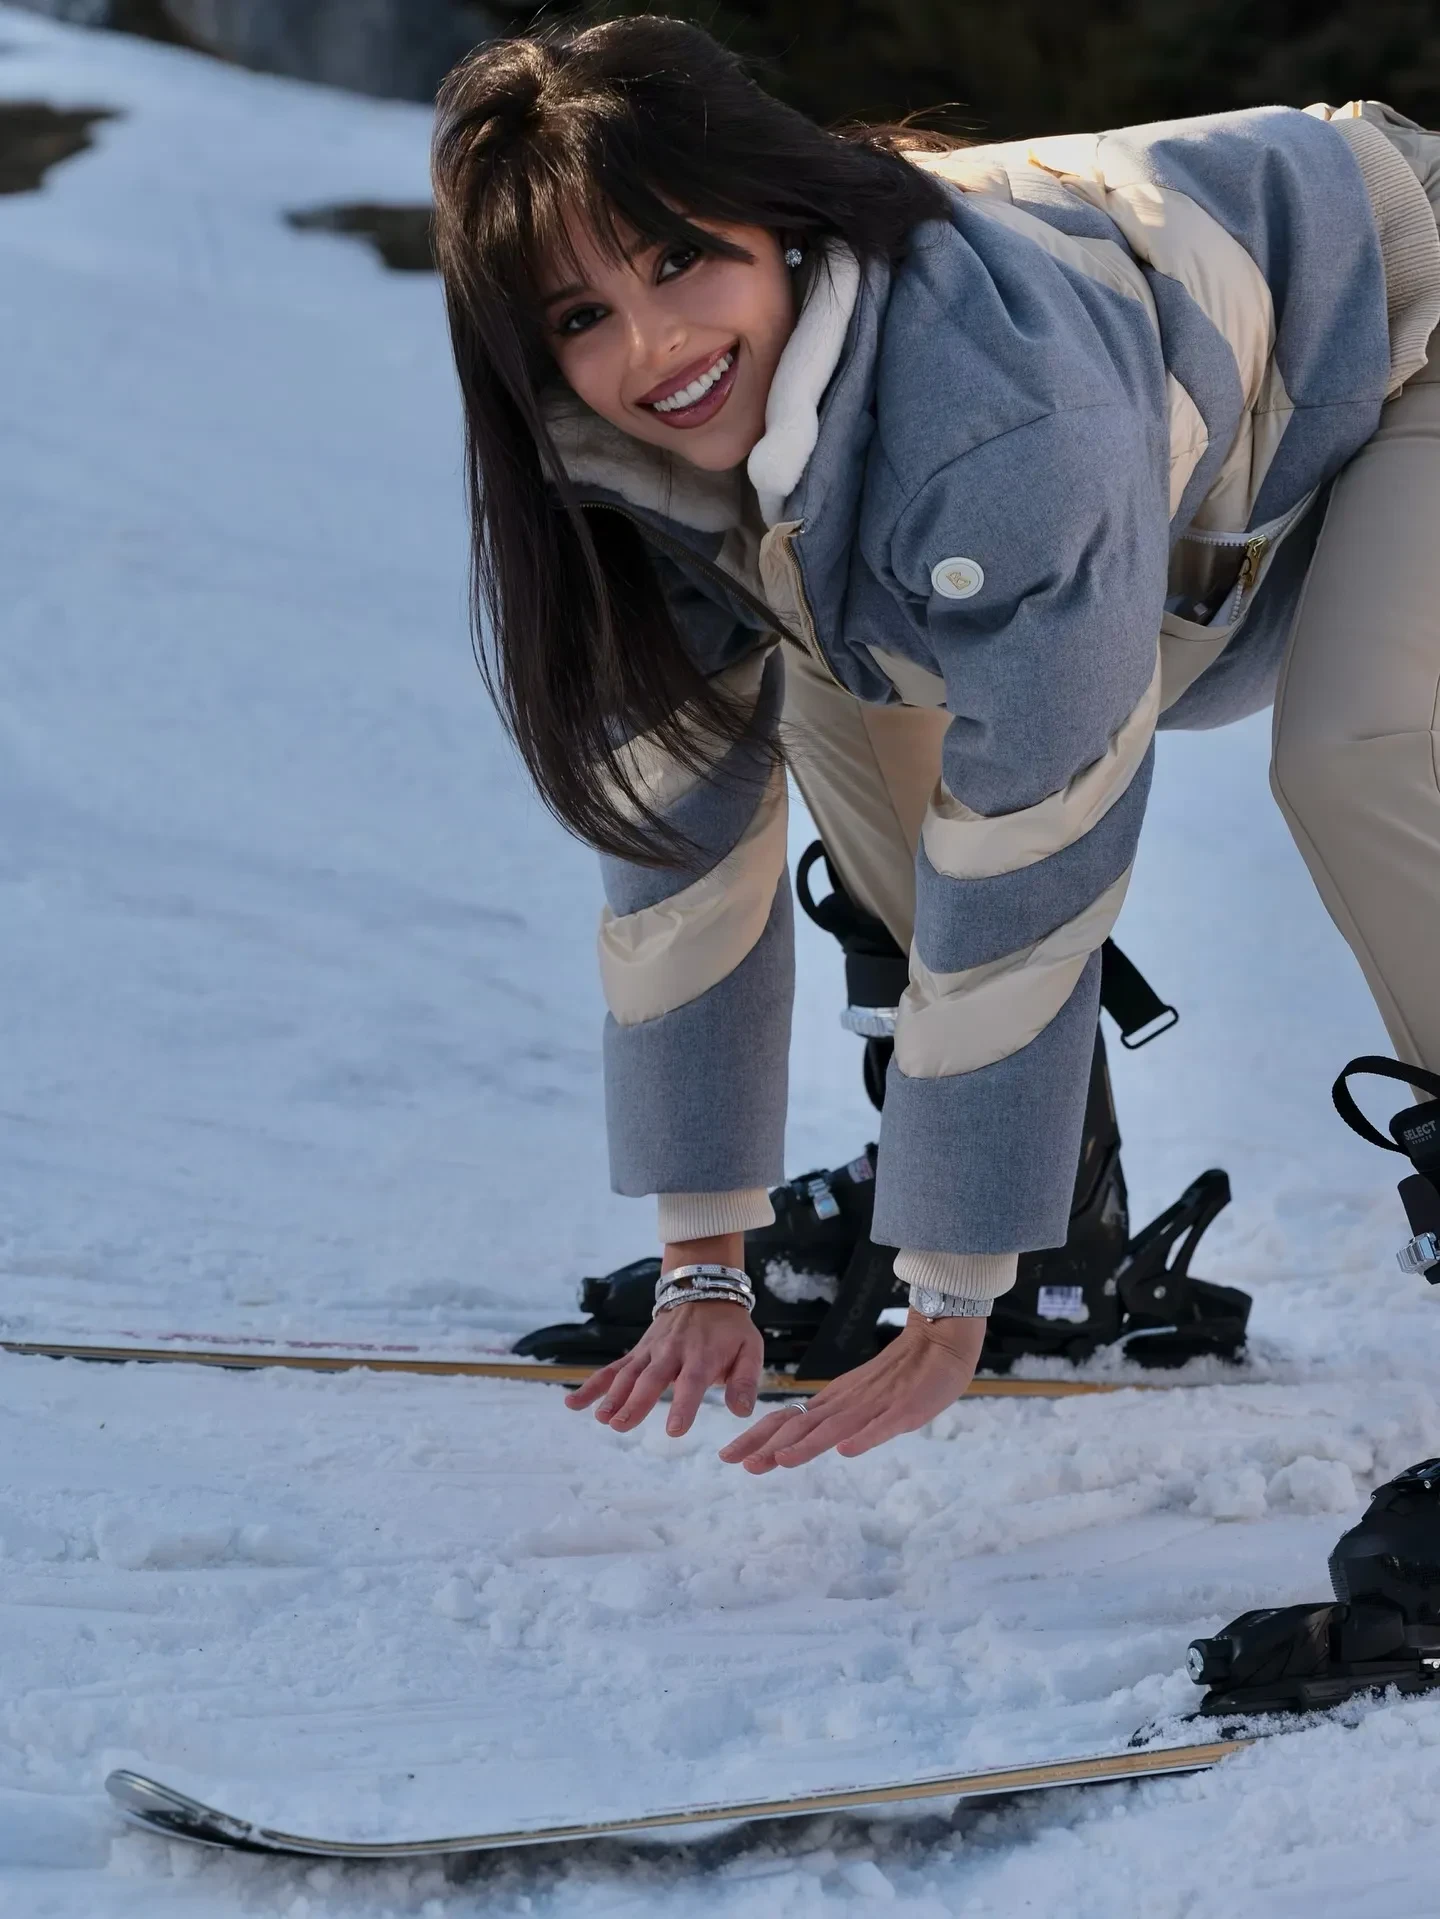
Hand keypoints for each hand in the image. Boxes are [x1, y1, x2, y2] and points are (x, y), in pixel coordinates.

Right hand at [564, 1232, 762, 1437]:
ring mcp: (650, 1351)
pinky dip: (592, 1385)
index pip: (692, 1382)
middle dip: (636, 1402)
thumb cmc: (730, 1329)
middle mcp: (672, 1353)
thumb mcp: (750, 1349)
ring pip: (628, 1373)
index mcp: (702, 1356)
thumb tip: (742, 1412)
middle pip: (651, 1378)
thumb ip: (746, 1381)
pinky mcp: (637, 1352)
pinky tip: (573, 1403)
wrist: (703, 1291)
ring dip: (612, 1396)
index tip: (674, 1430)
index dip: (684, 1405)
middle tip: (621, 1425)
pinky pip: (612, 1368)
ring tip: (602, 1418)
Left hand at [718, 1310, 985, 1471]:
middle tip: (736, 1461)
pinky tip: (847, 1451)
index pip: (789, 1421)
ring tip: (780, 1460)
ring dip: (807, 1445)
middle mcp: (847, 1403)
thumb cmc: (903, 1376)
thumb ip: (838, 1420)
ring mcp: (876, 1406)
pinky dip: (864, 1438)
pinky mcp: (904, 1410)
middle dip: (768, 1444)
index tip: (732, 1458)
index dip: (759, 1438)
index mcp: (835, 1402)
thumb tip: (810, 1442)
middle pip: (801, 1424)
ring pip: (835, 1427)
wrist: (939, 1341)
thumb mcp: (863, 1402)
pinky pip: (882, 1425)